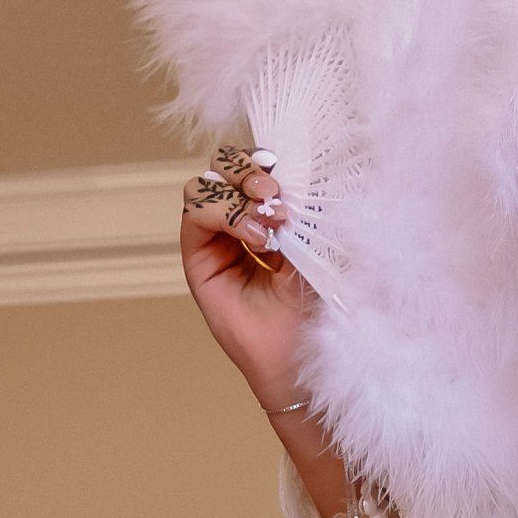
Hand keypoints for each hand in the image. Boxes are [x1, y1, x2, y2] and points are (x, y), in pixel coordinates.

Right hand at [180, 159, 315, 416]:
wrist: (308, 357)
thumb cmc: (321, 306)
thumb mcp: (322, 243)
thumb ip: (307, 203)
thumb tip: (299, 164)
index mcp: (272, 216)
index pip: (257, 167)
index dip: (268, 160)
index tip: (291, 173)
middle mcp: (240, 224)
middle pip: (225, 165)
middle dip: (248, 167)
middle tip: (274, 191)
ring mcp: (217, 241)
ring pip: (207, 183)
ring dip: (237, 191)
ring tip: (269, 223)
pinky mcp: (199, 260)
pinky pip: (195, 212)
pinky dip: (224, 213)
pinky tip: (256, 239)